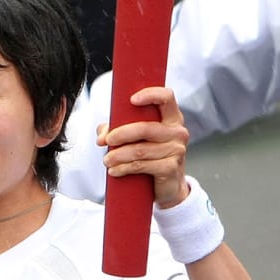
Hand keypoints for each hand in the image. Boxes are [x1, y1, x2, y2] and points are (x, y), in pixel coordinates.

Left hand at [100, 86, 189, 208]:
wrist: (170, 185)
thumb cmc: (152, 155)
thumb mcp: (138, 138)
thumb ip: (119, 129)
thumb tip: (102, 135)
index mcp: (172, 117)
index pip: (167, 97)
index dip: (150, 95)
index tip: (132, 100)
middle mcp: (178, 132)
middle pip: (145, 128)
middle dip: (121, 134)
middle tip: (106, 141)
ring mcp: (177, 150)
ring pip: (140, 150)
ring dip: (118, 155)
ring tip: (106, 160)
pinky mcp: (171, 168)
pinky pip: (142, 165)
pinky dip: (124, 168)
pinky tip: (114, 170)